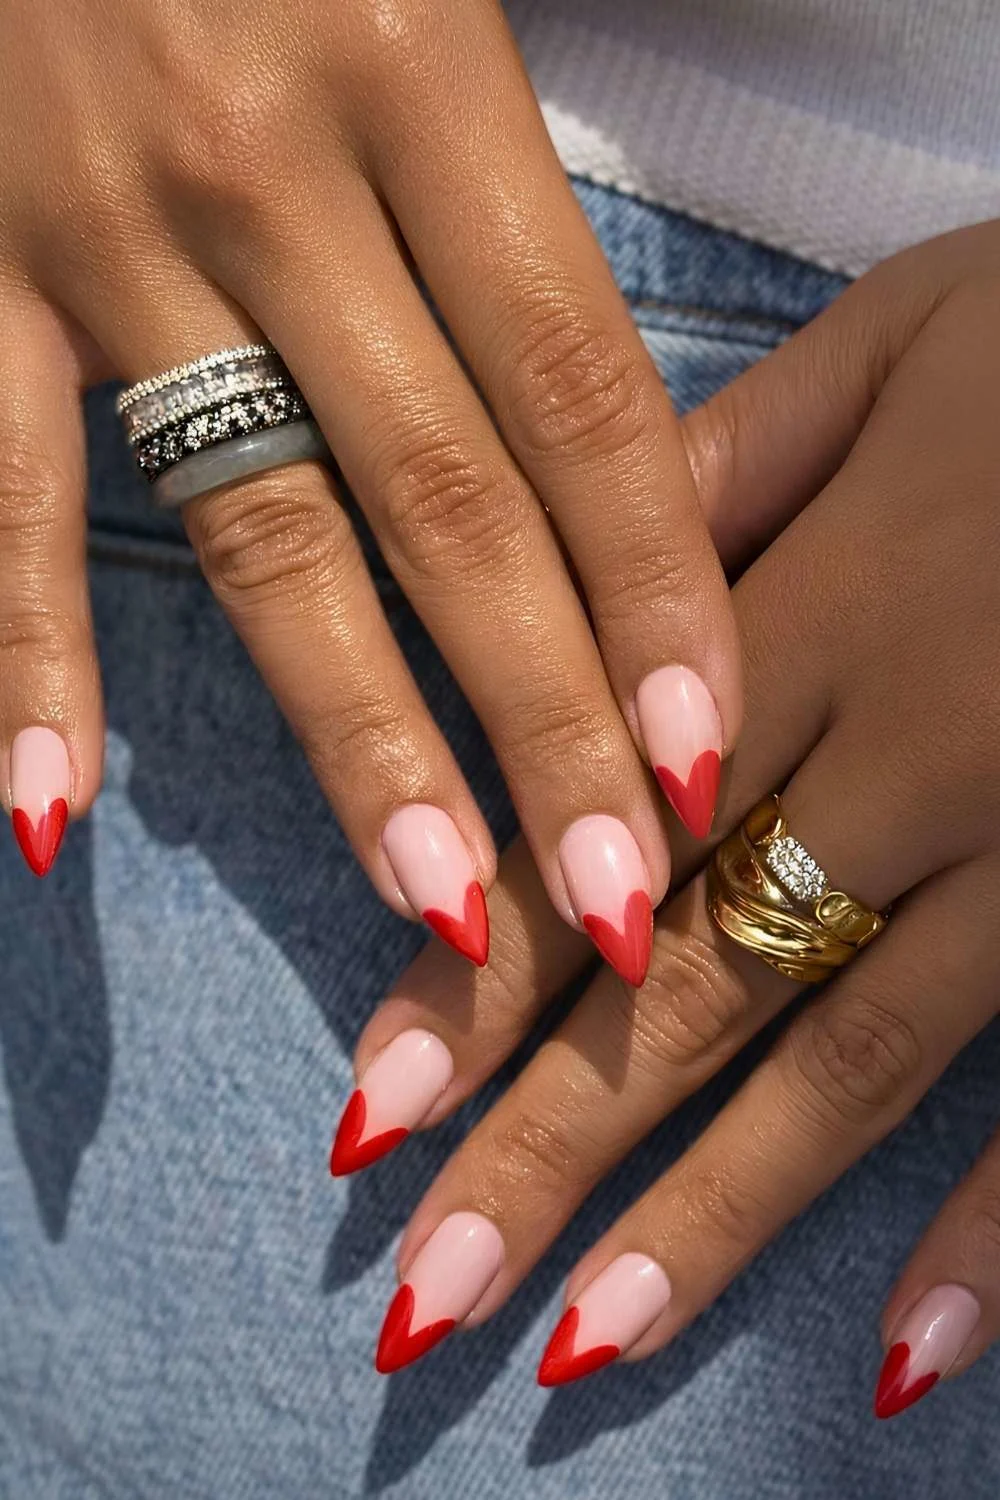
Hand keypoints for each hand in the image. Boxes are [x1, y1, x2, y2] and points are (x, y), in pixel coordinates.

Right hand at [0, 0, 739, 979]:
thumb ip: (517, 179)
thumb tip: (619, 414)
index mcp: (414, 65)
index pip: (577, 394)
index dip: (654, 589)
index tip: (704, 756)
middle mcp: (260, 171)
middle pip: (445, 505)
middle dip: (544, 719)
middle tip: (614, 898)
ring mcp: (93, 233)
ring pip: (259, 530)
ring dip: (356, 734)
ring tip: (437, 898)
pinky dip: (22, 653)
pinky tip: (54, 808)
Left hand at [336, 220, 999, 1415]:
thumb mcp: (899, 337)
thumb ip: (720, 463)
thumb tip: (566, 579)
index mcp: (815, 618)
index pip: (604, 834)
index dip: (479, 984)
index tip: (370, 1118)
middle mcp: (909, 759)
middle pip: (694, 984)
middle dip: (548, 1147)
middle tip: (423, 1302)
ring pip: (851, 1059)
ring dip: (711, 1219)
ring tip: (578, 1345)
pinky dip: (998, 1221)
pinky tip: (910, 1355)